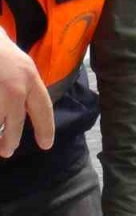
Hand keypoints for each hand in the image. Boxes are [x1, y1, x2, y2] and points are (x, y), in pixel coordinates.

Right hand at [0, 29, 52, 156]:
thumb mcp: (19, 64)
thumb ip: (23, 85)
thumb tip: (22, 110)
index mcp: (29, 77)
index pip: (43, 108)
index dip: (46, 128)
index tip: (47, 145)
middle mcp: (14, 89)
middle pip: (15, 124)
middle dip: (11, 141)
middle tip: (8, 151)